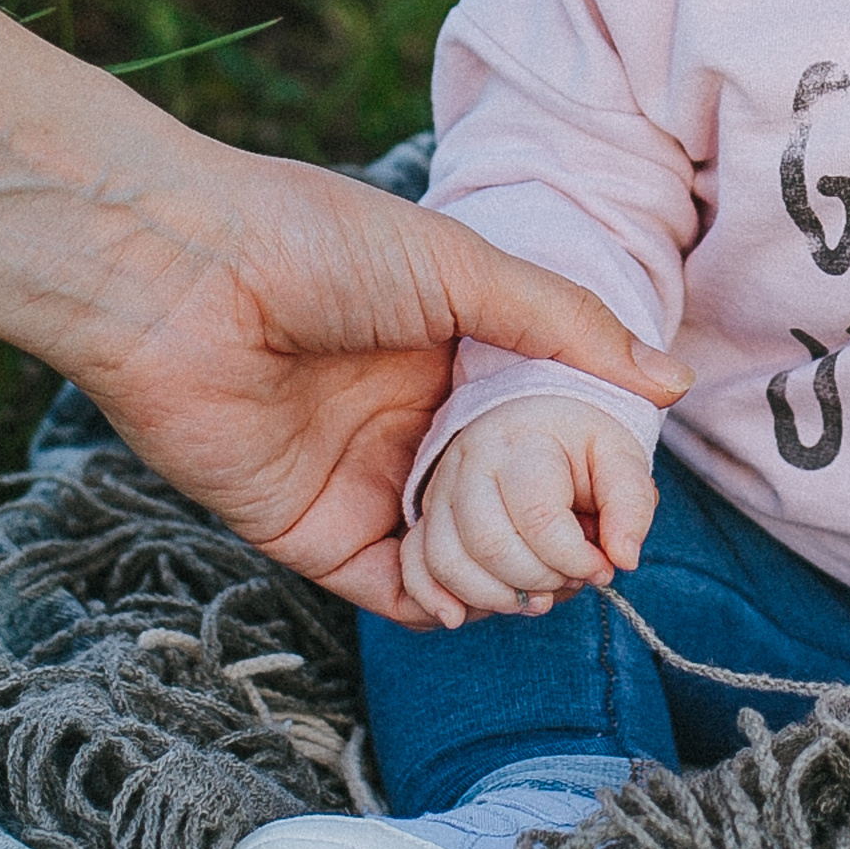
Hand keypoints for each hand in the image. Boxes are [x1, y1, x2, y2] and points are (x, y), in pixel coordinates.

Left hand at [0, 9, 687, 629]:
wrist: (179, 272)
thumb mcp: (465, 269)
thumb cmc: (318, 243)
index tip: (626, 504)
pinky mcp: (308, 529)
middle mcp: (408, 420)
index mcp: (451, 354)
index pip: (535, 429)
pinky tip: (474, 601)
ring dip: (498, 578)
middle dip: (549, 535)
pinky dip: (434, 605)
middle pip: (499, 500)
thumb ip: (566, 326)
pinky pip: (385, 586)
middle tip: (595, 559)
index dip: (583, 468)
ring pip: (451, 553)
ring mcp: (359, 477)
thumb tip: (670, 382)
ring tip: (543, 584)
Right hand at [401, 393, 657, 627]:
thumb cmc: (582, 443)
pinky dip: (431, 596)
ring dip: (493, 597)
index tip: (602, 568)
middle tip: (569, 581)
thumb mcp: (620, 459)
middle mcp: (472, 461)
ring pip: (448, 560)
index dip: (575, 560)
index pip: (539, 519)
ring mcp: (442, 486)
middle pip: (490, 545)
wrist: (539, 413)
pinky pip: (415, 561)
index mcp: (524, 442)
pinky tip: (457, 617)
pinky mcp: (428, 510)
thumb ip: (630, 506)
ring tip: (534, 597)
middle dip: (537, 580)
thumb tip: (624, 559)